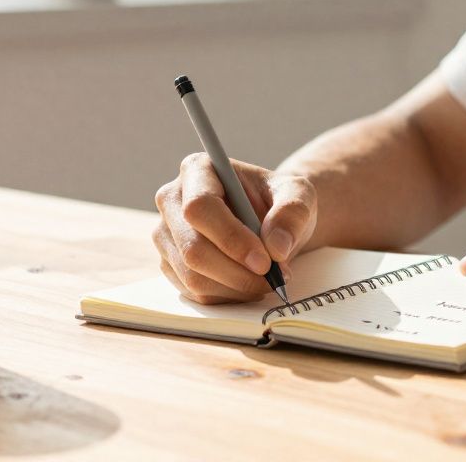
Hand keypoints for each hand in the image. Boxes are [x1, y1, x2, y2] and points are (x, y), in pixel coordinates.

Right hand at [153, 153, 316, 303]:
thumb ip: (292, 213)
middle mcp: (172, 199)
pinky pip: (194, 292)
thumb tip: (276, 247)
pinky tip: (249, 284)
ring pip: (192, 275)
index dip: (231, 238)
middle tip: (274, 278)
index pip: (200, 207)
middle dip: (237, 272)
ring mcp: (166, 234)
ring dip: (235, 287)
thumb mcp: (299, 195)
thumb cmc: (279, 201)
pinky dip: (227, 296)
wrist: (271, 220)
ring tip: (267, 281)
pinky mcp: (170, 263)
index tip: (265, 261)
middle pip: (192, 247)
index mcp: (198, 170)